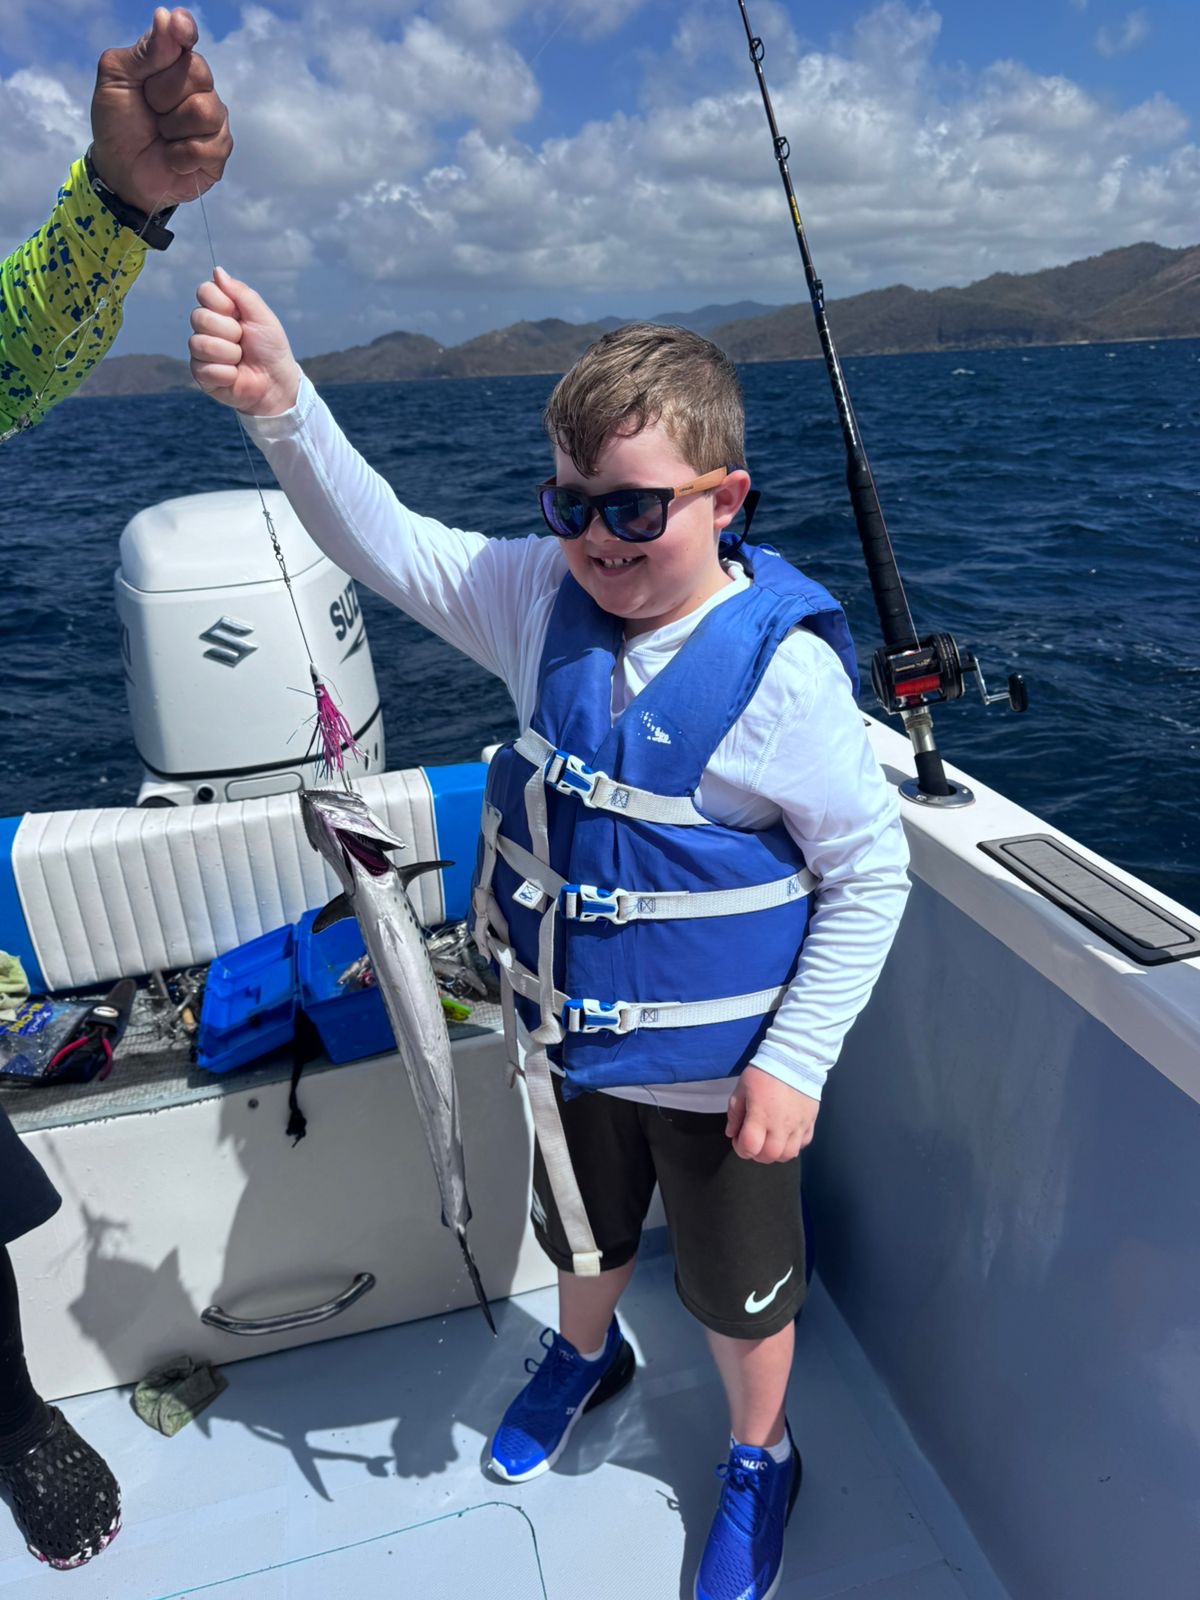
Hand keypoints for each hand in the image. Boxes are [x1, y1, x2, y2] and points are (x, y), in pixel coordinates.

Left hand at [91, 7, 231, 213]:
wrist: (120, 172)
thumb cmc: (118, 123)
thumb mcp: (116, 79)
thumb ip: (144, 51)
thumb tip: (168, 16)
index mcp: (172, 62)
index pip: (185, 36)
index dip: (184, 32)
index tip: (181, 31)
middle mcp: (198, 86)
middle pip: (198, 72)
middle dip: (164, 94)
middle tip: (149, 109)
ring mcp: (213, 120)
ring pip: (206, 110)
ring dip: (173, 127)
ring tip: (161, 136)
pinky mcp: (219, 152)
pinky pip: (209, 146)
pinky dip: (181, 155)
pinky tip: (171, 158)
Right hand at [190, 268, 302, 416]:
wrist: (277, 382)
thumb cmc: (271, 348)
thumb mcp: (262, 316)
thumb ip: (241, 292)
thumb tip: (217, 270)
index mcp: (219, 310)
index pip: (204, 291)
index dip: (222, 302)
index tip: (238, 314)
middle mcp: (206, 328)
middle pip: (198, 317)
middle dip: (229, 331)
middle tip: (243, 340)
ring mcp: (201, 352)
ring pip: (200, 344)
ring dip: (229, 353)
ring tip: (240, 359)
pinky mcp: (201, 375)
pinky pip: (204, 368)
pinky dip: (227, 373)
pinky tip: (235, 375)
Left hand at [725, 1066, 818, 1163]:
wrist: (794, 1057)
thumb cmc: (764, 1072)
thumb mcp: (741, 1089)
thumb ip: (735, 1113)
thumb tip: (731, 1133)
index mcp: (761, 1116)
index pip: (750, 1147)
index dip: (740, 1149)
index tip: (738, 1139)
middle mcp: (781, 1125)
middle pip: (769, 1156)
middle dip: (757, 1154)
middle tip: (753, 1141)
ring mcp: (798, 1125)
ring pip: (788, 1154)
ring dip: (776, 1153)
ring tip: (770, 1141)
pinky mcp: (810, 1121)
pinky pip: (803, 1143)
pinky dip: (794, 1144)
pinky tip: (786, 1135)